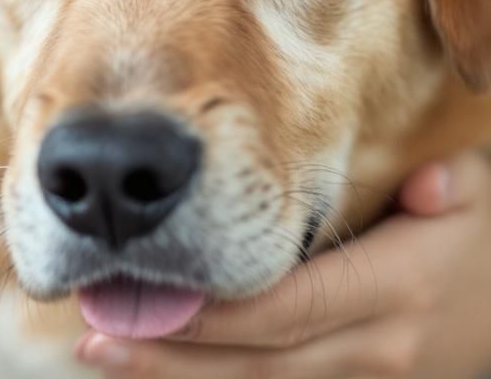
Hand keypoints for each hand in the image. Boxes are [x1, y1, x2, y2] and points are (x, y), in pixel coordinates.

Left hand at [75, 152, 490, 378]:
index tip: (145, 298)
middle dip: (173, 351)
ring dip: (178, 376)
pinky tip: (158, 373)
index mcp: (397, 289)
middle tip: (95, 334)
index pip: (288, 305)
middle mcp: (374, 348)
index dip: (214, 311)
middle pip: (257, 357)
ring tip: (105, 356)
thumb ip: (453, 188)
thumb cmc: (477, 248)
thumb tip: (430, 188)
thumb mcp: (479, 202)